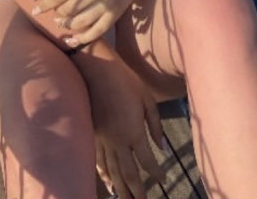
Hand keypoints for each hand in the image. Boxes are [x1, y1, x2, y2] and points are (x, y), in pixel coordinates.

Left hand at [32, 0, 151, 43]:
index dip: (44, 4)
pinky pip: (96, 31)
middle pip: (67, 10)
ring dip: (66, 25)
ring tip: (61, 22)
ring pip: (79, 23)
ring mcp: (106, 4)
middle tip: (53, 13)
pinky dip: (83, 38)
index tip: (34, 11)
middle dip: (56, 13)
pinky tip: (73, 40)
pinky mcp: (115, 13)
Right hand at [76, 50, 165, 198]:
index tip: (163, 180)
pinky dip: (104, 175)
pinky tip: (109, 184)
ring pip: (113, 171)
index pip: (148, 161)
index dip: (156, 173)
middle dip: (137, 191)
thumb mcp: (148, 99)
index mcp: (135, 133)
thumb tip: (162, 147)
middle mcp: (119, 142)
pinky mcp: (93, 135)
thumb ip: (156, 125)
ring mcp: (103, 140)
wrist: (97, 70)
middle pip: (129, 174)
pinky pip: (99, 161)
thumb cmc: (125, 81)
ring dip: (121, 188)